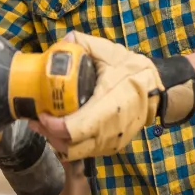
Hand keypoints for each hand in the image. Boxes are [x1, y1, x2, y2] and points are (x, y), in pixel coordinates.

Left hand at [28, 32, 194, 160]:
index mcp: (105, 108)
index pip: (71, 129)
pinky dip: (70, 144)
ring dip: (57, 141)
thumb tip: (63, 40)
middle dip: (48, 133)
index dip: (51, 125)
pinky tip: (62, 130)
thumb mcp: (108, 52)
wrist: (158, 89)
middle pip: (68, 146)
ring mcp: (111, 142)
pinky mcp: (113, 147)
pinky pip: (85, 151)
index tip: (41, 112)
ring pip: (75, 153)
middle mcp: (107, 131)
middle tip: (36, 119)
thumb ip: (83, 44)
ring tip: (45, 125)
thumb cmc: (132, 71)